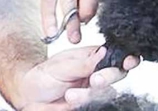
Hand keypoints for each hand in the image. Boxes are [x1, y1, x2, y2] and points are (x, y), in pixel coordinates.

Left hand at [17, 46, 139, 109]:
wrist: (30, 98)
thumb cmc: (43, 76)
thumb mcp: (62, 66)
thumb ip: (84, 63)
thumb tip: (104, 52)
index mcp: (92, 56)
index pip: (116, 54)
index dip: (127, 57)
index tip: (127, 61)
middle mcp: (97, 72)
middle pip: (118, 73)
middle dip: (109, 77)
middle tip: (94, 80)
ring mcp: (94, 91)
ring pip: (108, 92)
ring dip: (89, 94)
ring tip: (70, 95)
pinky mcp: (90, 105)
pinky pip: (97, 104)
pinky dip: (85, 103)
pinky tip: (71, 101)